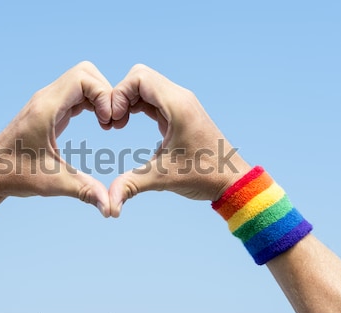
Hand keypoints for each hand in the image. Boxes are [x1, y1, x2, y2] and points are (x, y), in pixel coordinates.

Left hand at [0, 61, 112, 216]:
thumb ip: (85, 192)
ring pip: (82, 80)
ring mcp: (46, 102)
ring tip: (106, 123)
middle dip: (106, 92)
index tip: (108, 122)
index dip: (104, 95)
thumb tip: (111, 210)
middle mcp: (45, 99)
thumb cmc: (17, 176)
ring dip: (100, 96)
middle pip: (86, 72)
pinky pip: (76, 93)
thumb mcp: (54, 183)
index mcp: (45, 109)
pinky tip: (98, 122)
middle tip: (110, 121)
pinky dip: (92, 102)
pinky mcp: (48, 109)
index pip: (83, 78)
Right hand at [109, 64, 250, 216]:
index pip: (139, 78)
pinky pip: (152, 98)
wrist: (231, 180)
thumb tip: (109, 206)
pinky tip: (128, 124)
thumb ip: (131, 186)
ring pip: (145, 86)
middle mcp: (180, 98)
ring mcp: (180, 104)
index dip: (119, 95)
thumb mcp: (163, 178)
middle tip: (114, 122)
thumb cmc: (204, 176)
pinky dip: (136, 106)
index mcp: (178, 105)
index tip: (114, 121)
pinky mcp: (179, 112)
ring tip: (118, 125)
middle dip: (120, 95)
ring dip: (127, 100)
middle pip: (139, 76)